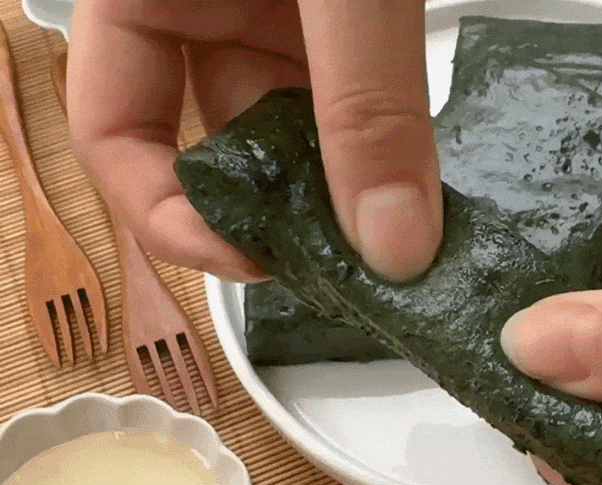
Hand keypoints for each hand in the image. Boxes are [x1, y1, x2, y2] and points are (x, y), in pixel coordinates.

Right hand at [67, 0, 441, 281]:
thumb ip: (364, 99)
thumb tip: (392, 244)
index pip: (112, 133)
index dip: (169, 216)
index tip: (253, 265)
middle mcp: (201, 13)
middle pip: (215, 143)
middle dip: (281, 212)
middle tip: (348, 266)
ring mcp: (271, 14)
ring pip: (290, 127)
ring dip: (340, 186)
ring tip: (395, 237)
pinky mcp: (337, 18)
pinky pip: (346, 97)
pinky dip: (377, 144)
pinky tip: (414, 184)